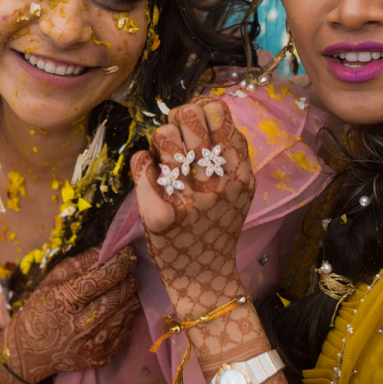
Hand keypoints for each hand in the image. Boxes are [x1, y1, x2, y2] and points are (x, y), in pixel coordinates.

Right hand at [0, 245, 139, 383]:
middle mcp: (82, 325)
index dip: (121, 261)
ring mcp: (94, 344)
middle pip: (122, 293)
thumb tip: (110, 247)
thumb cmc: (42, 309)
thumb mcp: (52, 279)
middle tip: (125, 273)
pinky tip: (112, 312)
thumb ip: (82, 262)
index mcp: (67, 300)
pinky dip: (124, 316)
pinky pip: (126, 329)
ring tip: (118, 292)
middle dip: (128, 279)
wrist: (29, 352)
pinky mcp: (103, 357)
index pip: (105, 276)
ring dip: (128, 297)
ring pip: (130, 310)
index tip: (129, 252)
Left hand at [131, 99, 255, 320]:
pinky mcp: (160, 217)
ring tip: (163, 159)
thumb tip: (206, 106)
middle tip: (174, 137)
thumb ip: (231, 150)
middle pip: (188, 117)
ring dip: (159, 141)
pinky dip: (142, 164)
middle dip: (176, 118)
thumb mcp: (240, 188)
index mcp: (238, 172)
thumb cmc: (218, 224)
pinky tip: (149, 175)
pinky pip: (142, 166)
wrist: (205, 278)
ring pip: (163, 137)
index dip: (201, 107)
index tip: (194, 121)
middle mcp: (216, 183)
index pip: (218, 112)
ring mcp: (188, 200)